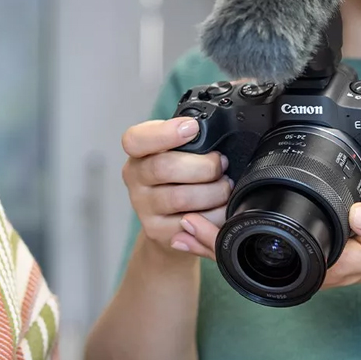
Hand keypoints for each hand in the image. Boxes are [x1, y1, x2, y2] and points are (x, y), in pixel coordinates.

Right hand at [121, 118, 232, 257]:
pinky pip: (191, 223)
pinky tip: (222, 208)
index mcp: (138, 152)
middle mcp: (135, 179)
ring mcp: (143, 207)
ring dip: (213, 192)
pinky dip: (214, 215)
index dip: (164, 133)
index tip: (192, 128)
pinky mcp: (157, 231)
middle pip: (164, 168)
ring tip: (225, 187)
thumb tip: (211, 128)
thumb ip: (189, 140)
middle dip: (204, 166)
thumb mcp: (181, 151)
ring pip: (180, 198)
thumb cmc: (182, 177)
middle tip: (222, 165)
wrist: (173, 220)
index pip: (135, 140)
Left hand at [179, 200, 360, 292]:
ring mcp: (304, 258)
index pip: (261, 259)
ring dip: (220, 236)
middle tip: (178, 221)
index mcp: (322, 265)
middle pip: (246, 257)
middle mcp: (307, 265)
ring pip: (251, 251)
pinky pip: (265, 241)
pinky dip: (240, 230)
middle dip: (210, 241)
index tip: (197, 227)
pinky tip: (222, 215)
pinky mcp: (307, 246)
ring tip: (185, 220)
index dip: (225, 244)